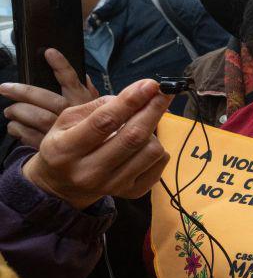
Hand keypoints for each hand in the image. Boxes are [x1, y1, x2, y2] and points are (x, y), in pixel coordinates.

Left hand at [0, 48, 98, 147]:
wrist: (100, 159)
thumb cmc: (99, 130)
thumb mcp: (100, 110)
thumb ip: (90, 93)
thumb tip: (84, 77)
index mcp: (84, 103)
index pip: (72, 80)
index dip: (61, 65)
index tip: (49, 52)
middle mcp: (74, 116)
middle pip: (46, 99)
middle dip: (23, 92)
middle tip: (5, 88)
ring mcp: (63, 132)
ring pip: (34, 117)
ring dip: (17, 112)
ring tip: (9, 111)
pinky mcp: (52, 147)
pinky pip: (29, 136)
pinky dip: (17, 130)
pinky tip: (14, 127)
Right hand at [22, 79, 172, 209]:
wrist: (62, 185)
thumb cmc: (66, 144)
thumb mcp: (67, 120)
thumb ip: (98, 106)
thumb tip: (136, 95)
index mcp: (66, 150)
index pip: (104, 121)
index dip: (130, 100)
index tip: (150, 84)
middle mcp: (89, 172)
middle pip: (133, 137)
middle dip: (153, 110)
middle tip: (163, 93)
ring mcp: (112, 186)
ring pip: (151, 151)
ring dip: (152, 131)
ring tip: (141, 125)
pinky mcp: (131, 193)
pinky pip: (159, 164)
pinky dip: (157, 149)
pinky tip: (143, 145)